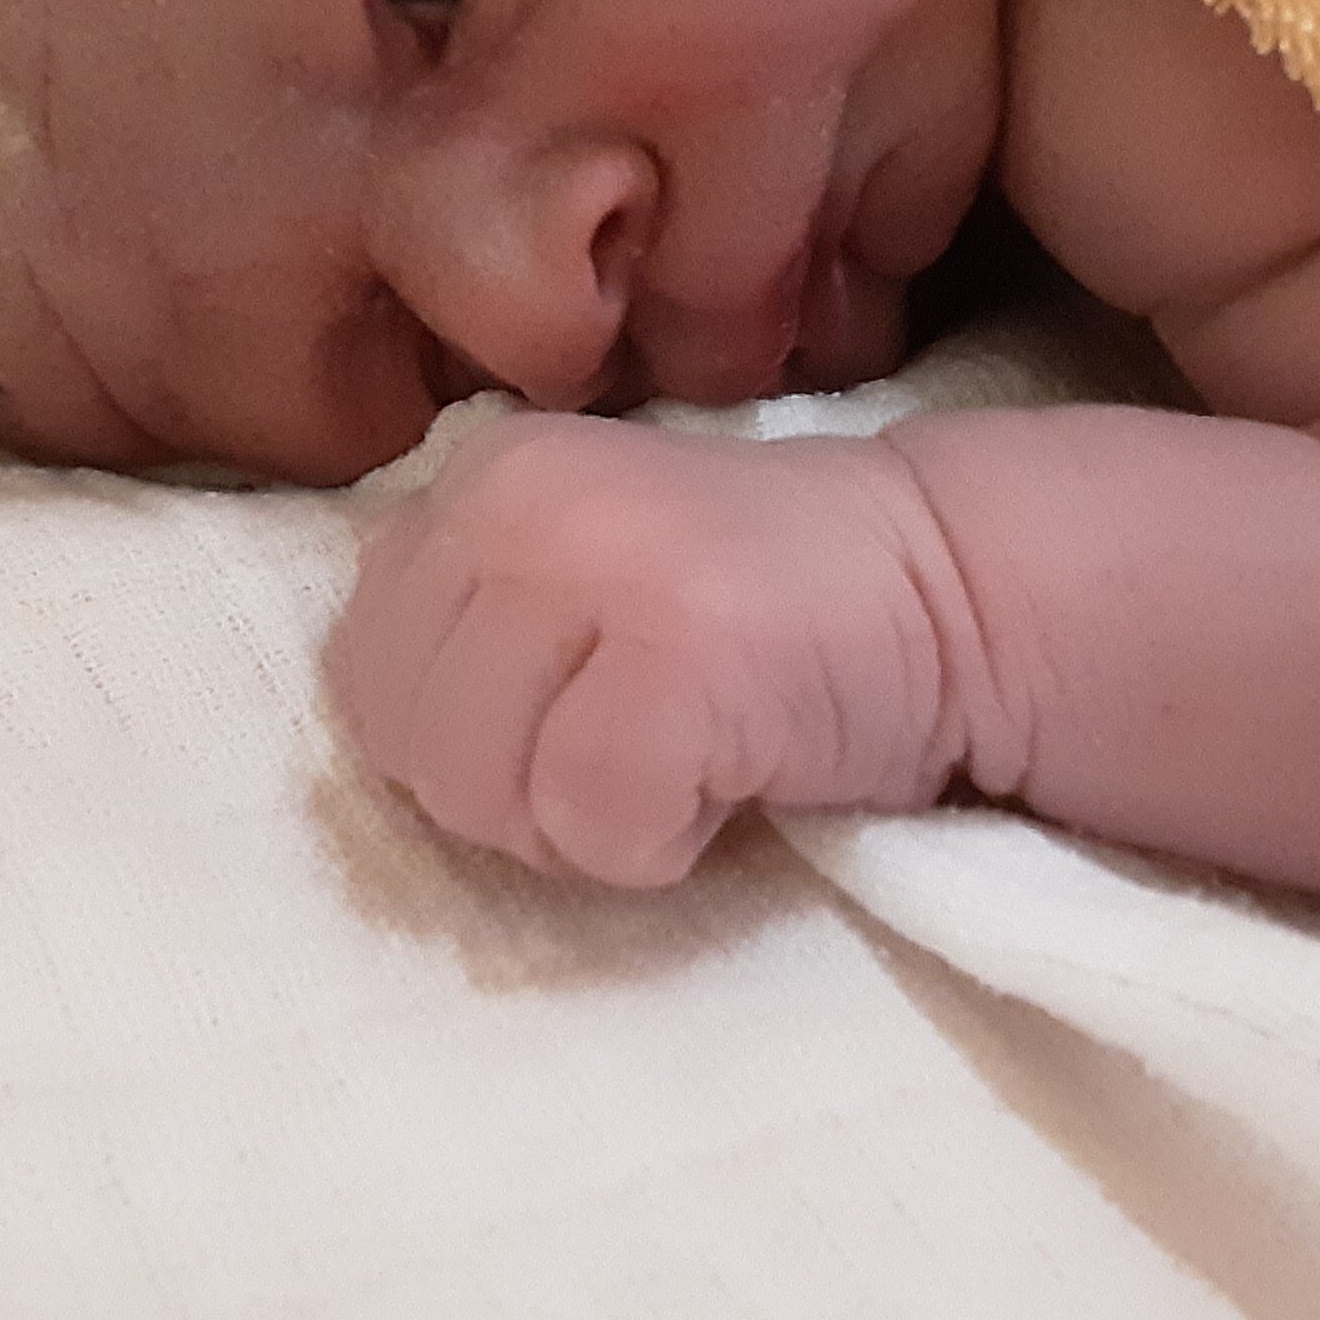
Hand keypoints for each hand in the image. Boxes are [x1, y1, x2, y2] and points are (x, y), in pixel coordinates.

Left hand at [330, 413, 967, 884]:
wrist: (952, 591)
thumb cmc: (758, 617)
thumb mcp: (578, 578)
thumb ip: (472, 624)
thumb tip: (387, 743)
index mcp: (476, 477)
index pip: (367, 678)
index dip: (469, 741)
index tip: (584, 710)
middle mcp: (515, 501)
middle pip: (410, 748)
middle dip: (517, 794)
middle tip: (637, 748)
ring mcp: (594, 566)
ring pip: (481, 793)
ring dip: (584, 822)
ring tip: (679, 753)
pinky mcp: (676, 650)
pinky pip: (590, 821)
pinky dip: (659, 842)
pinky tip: (728, 776)